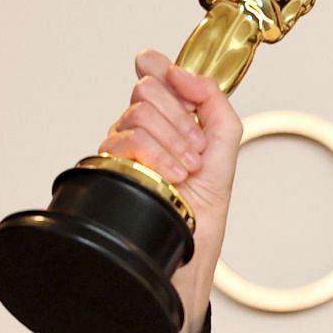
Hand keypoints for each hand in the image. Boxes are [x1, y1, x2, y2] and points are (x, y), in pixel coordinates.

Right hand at [96, 49, 243, 332]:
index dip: (157, 67)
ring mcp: (120, 157)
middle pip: (145, 94)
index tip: (156, 64)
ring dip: (171, 141)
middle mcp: (139, 140)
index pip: (153, 83)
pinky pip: (122, 142)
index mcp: (167, 132)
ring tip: (184, 174)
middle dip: (178, 117)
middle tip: (194, 153)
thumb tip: (185, 74)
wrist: (184, 269)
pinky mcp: (108, 174)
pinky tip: (168, 177)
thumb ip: (215, 110)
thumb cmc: (200, 221)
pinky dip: (153, 155)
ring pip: (134, 116)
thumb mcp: (224, 159)